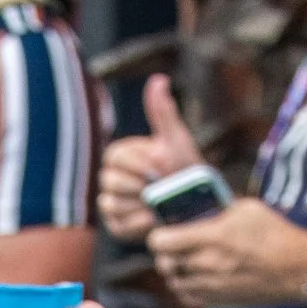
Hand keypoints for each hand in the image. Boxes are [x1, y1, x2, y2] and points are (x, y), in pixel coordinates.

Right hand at [95, 70, 199, 246]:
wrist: (195, 205)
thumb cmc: (184, 169)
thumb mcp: (175, 139)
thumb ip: (163, 112)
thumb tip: (159, 79)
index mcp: (120, 155)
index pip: (114, 156)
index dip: (138, 163)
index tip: (160, 167)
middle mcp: (110, 179)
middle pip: (111, 181)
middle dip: (140, 185)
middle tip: (161, 187)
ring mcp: (112, 204)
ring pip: (112, 204)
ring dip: (139, 205)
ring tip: (159, 203)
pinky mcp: (117, 228)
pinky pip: (118, 225)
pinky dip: (138, 223)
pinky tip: (155, 219)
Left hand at [150, 193, 306, 307]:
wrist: (296, 269)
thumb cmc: (274, 234)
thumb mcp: (246, 208)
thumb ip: (217, 209)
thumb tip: (201, 208)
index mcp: (211, 237)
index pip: (162, 242)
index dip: (157, 236)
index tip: (162, 231)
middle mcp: (207, 264)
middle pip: (165, 263)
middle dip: (165, 253)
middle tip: (172, 245)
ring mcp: (211, 286)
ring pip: (174, 283)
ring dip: (174, 272)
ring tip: (184, 261)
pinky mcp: (219, 302)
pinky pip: (188, 298)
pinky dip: (185, 288)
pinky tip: (193, 278)